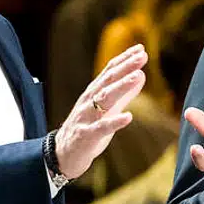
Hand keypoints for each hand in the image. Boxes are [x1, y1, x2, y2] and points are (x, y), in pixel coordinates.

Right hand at [55, 45, 148, 178]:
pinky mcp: (86, 136)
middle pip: (107, 81)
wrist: (62, 155)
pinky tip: (128, 117)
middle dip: (125, 68)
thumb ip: (123, 94)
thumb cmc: (87, 130)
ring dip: (121, 87)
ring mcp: (86, 118)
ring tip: (137, 76)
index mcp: (93, 94)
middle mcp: (88, 102)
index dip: (124, 60)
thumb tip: (141, 75)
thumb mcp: (107, 109)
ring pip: (103, 100)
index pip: (109, 72)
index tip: (140, 49)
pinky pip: (101, 128)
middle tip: (142, 56)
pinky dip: (114, 122)